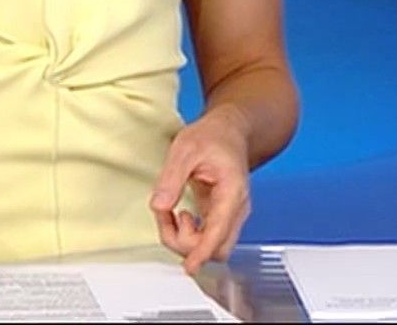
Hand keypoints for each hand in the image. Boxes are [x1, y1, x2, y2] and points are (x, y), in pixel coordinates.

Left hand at [148, 111, 252, 274]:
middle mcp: (236, 209)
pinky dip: (188, 234)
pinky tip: (176, 214)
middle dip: (187, 243)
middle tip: (166, 218)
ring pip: (211, 247)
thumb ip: (172, 178)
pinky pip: (206, 238)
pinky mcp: (221, 217)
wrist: (229, 131)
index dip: (202, 252)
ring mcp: (230, 215)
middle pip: (216, 248)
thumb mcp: (185, 148)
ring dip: (185, 239)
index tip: (189, 266)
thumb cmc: (213, 136)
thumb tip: (160, 205)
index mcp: (233, 192)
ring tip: (169, 212)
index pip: (219, 233)